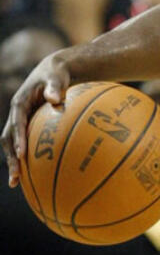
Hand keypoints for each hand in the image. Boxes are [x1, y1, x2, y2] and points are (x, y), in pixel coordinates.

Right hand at [2, 52, 70, 186]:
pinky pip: (24, 144)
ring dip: (14, 163)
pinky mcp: (28, 127)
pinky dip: (26, 159)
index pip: (16, 123)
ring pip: (12, 145)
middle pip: (8, 138)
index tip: (21, 153)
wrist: (53, 71)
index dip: (17, 138)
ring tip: (17, 183)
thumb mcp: (56, 77)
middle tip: (16, 177)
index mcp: (19, 103)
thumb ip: (55, 87)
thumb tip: (55, 99)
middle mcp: (16, 114)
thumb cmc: (56, 74)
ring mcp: (20, 121)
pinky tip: (35, 176)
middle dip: (10, 158)